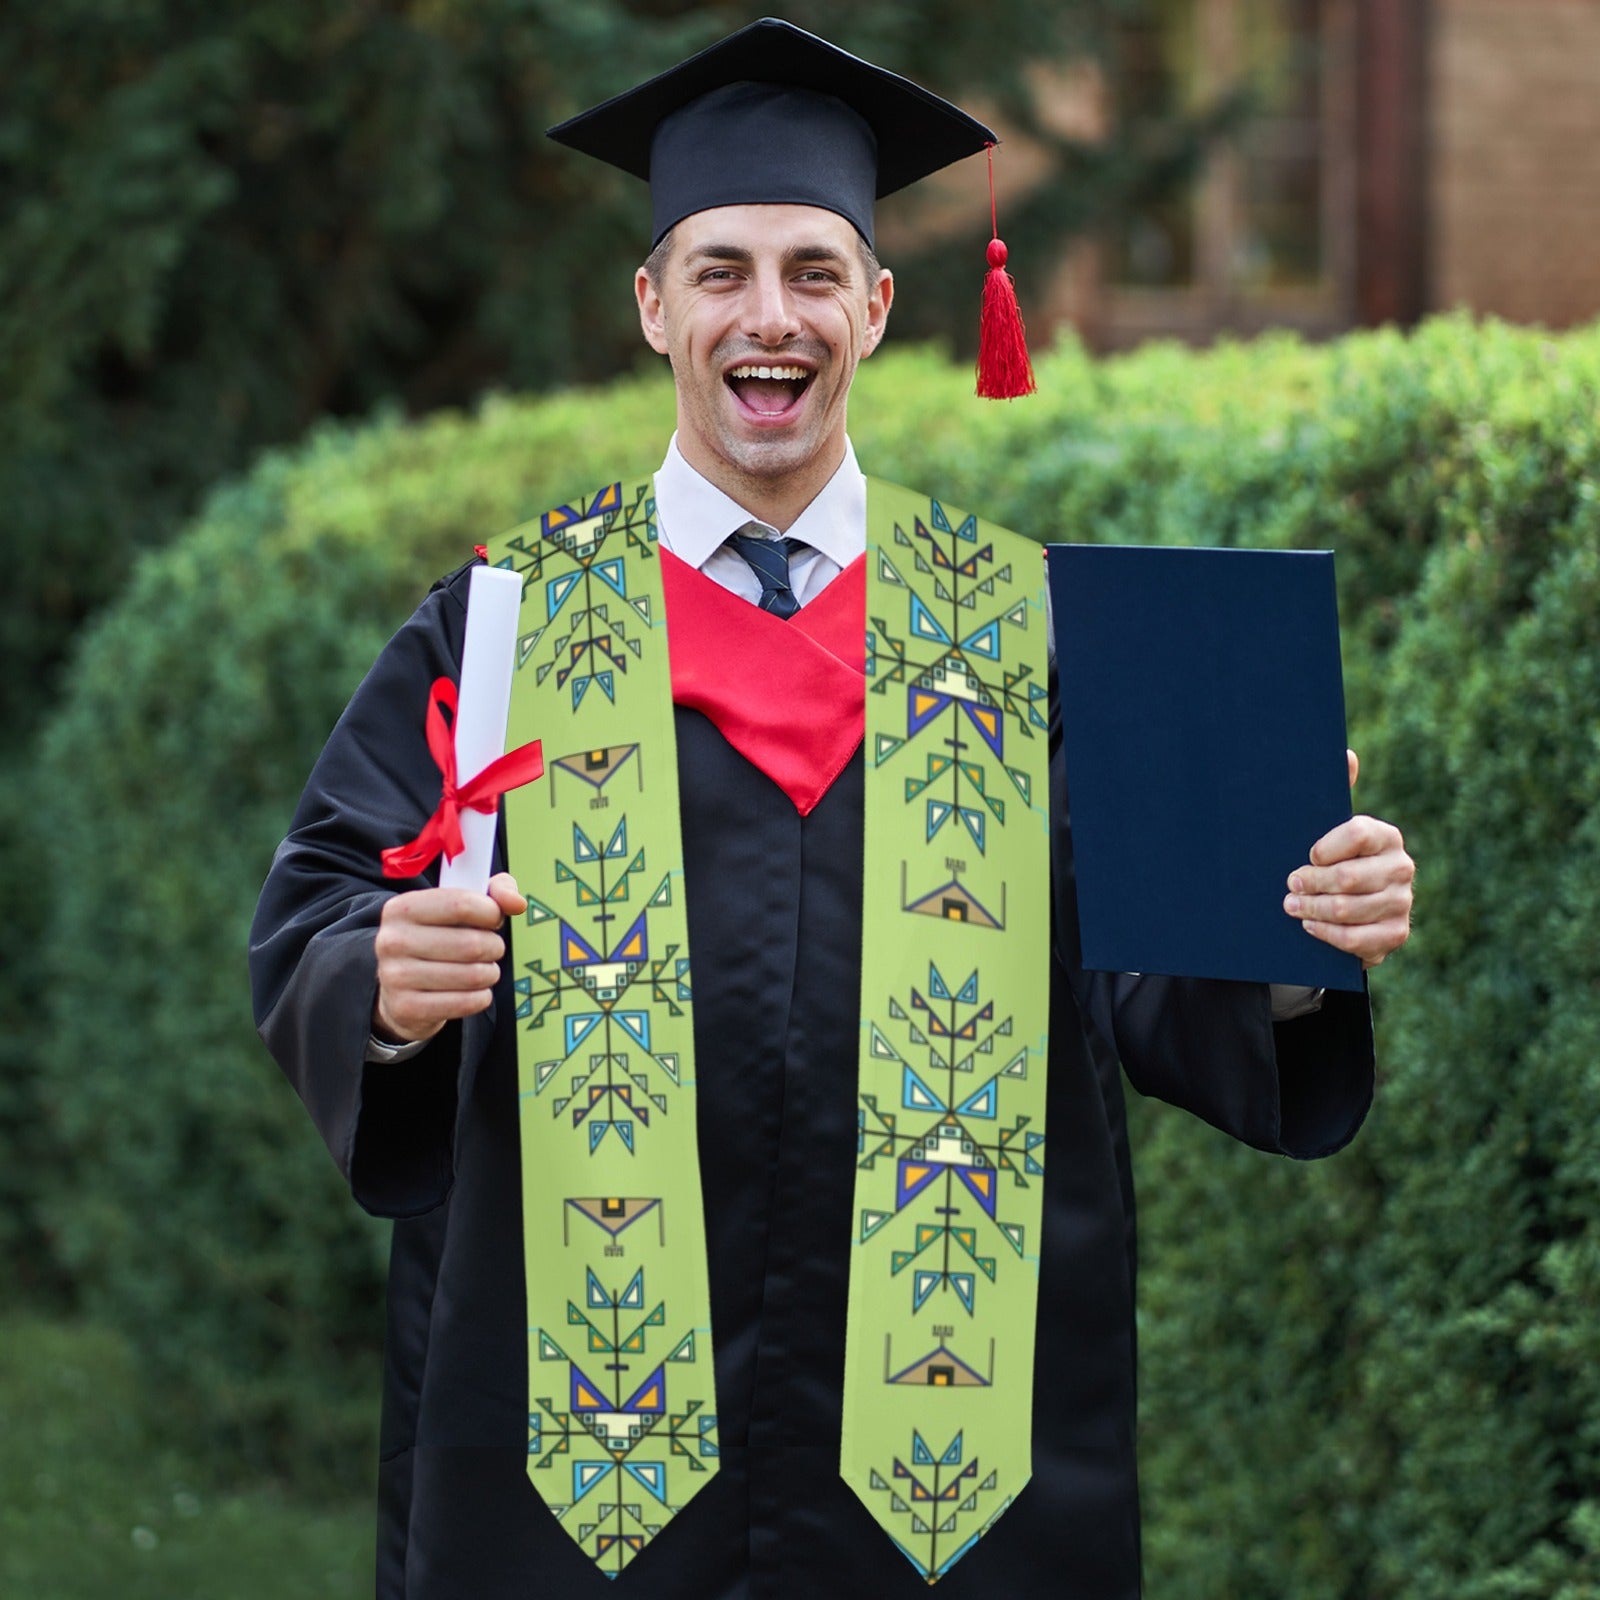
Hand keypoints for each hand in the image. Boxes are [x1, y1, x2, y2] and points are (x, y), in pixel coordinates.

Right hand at [372, 872, 527, 1043]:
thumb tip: (517, 903)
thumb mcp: (460, 905)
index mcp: (402, 908)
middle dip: (494, 947)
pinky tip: (473, 991)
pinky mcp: (406, 1008)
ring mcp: (395, 976)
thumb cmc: (438, 938)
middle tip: (490, 949)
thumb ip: (494, 892)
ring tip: (482, 970)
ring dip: (490, 973)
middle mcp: (392, 940)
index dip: (491, 912)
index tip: (494, 919)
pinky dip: (481, 997)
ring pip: (473, 975)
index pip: (461, 904)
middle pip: (472, 944)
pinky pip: (466, 1003)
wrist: (401, 988)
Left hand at [1283, 750, 1413, 967]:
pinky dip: (1327, 934)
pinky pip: (1356, 939)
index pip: (1356, 833)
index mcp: (1386, 836)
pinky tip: (1310, 926)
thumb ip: (1336, 792)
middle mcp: (1401, 867)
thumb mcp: (1329, 828)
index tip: (1306, 855)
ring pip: (1348, 909)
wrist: (1350, 908)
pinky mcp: (1395, 934)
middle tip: (1289, 885)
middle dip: (1310, 883)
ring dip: (1312, 909)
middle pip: (1348, 877)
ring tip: (1291, 906)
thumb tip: (1347, 754)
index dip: (1325, 847)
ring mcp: (1401, 903)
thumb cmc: (1332, 860)